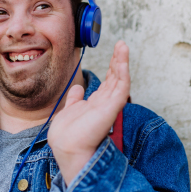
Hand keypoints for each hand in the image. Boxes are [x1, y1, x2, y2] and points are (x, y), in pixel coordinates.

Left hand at [48, 41, 129, 184]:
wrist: (68, 147)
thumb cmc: (67, 135)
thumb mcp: (69, 111)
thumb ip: (75, 100)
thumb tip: (78, 88)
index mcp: (96, 104)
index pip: (108, 82)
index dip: (111, 67)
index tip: (114, 54)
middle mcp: (105, 103)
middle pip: (116, 77)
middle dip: (118, 60)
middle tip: (121, 45)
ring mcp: (110, 104)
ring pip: (120, 79)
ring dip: (122, 61)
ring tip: (123, 46)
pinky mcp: (112, 106)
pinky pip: (121, 86)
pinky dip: (123, 71)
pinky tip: (122, 59)